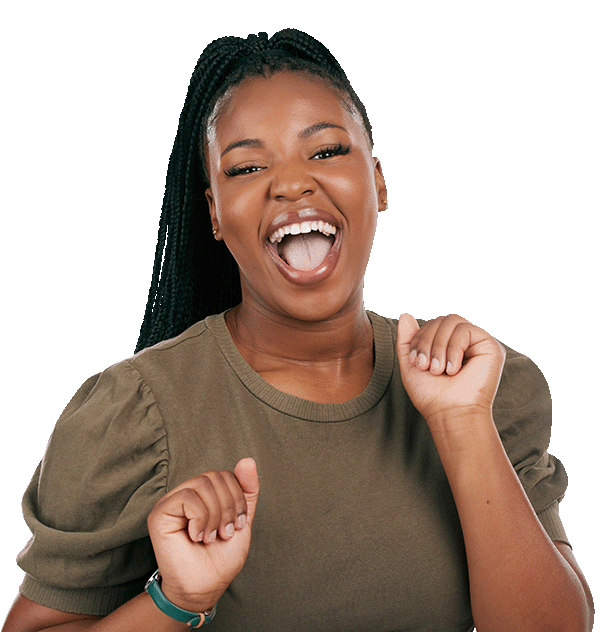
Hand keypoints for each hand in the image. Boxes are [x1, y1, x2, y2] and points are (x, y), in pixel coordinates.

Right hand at [147, 458, 259, 612]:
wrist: (205, 586)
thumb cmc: (221, 556)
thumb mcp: (242, 518)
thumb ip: (246, 490)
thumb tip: (248, 460)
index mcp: (204, 493)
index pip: (226, 474)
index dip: (238, 498)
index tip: (238, 525)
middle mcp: (186, 493)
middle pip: (214, 476)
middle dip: (228, 507)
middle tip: (224, 533)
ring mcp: (171, 501)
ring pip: (202, 484)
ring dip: (215, 515)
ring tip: (211, 536)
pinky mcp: (160, 513)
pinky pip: (188, 497)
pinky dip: (200, 518)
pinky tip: (196, 536)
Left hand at [397, 314, 505, 432]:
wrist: (450, 414)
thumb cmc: (431, 395)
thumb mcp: (411, 364)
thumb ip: (407, 340)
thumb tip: (405, 314)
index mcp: (447, 344)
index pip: (431, 325)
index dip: (419, 339)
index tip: (416, 362)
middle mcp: (464, 341)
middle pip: (440, 320)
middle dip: (426, 341)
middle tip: (426, 366)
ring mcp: (477, 342)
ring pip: (451, 321)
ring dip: (439, 346)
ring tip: (438, 370)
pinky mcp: (490, 345)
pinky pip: (466, 329)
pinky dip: (453, 349)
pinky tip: (453, 369)